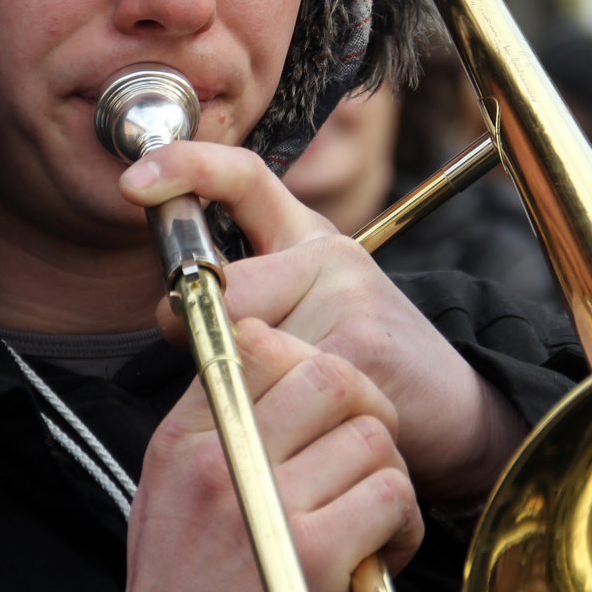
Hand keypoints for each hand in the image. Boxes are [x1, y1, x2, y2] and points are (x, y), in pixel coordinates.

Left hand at [121, 142, 526, 512]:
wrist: (457, 411)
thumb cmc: (362, 367)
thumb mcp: (303, 315)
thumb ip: (240, 303)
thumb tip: (167, 311)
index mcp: (308, 238)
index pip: (243, 177)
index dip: (186, 166)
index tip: (134, 179)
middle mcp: (328, 252)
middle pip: (223, 287)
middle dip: (211, 340)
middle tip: (249, 380)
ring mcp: (348, 292)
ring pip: (245, 338)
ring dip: (252, 385)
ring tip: (295, 405)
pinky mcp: (361, 342)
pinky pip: (277, 379)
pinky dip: (281, 416)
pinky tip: (315, 425)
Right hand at [122, 318, 421, 591]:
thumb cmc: (182, 585)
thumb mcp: (168, 489)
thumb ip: (211, 424)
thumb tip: (261, 349)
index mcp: (183, 440)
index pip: (256, 345)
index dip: (307, 357)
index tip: (322, 396)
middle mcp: (222, 460)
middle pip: (329, 376)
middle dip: (368, 403)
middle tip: (368, 443)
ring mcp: (269, 504)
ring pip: (371, 436)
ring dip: (389, 472)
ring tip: (373, 510)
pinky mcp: (314, 553)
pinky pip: (389, 495)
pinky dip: (402, 522)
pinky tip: (381, 549)